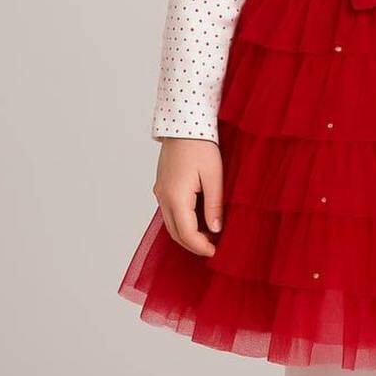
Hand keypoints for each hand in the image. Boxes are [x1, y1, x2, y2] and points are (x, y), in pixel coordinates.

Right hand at [153, 137, 223, 256]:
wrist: (183, 124)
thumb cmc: (201, 145)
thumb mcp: (213, 175)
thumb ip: (214, 204)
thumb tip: (215, 229)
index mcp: (176, 196)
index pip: (186, 233)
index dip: (200, 246)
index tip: (214, 252)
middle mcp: (163, 197)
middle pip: (175, 232)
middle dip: (192, 244)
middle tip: (212, 247)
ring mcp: (160, 191)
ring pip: (170, 223)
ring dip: (186, 233)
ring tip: (208, 234)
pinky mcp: (162, 186)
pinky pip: (169, 211)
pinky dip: (181, 221)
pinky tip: (197, 218)